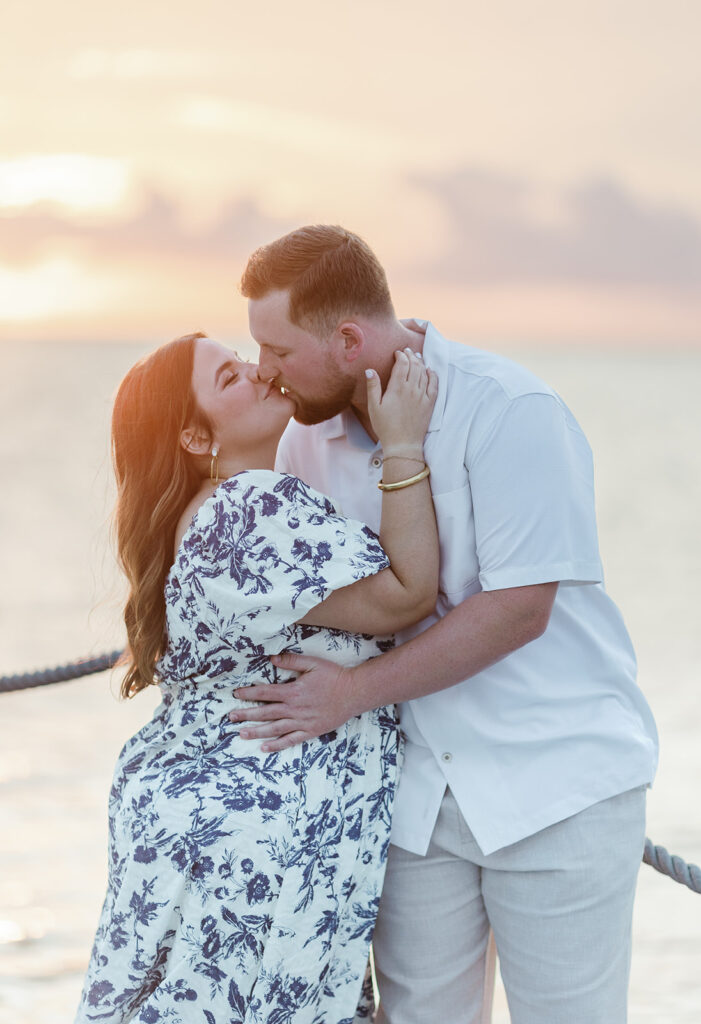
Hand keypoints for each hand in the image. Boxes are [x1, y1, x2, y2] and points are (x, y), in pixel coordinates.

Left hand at [228, 653, 359, 750]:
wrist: (354, 693)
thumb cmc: (334, 676)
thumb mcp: (313, 663)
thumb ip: (291, 661)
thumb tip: (272, 659)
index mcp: (293, 691)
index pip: (265, 692)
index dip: (249, 694)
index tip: (236, 695)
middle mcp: (295, 708)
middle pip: (266, 712)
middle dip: (247, 714)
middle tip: (231, 718)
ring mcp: (302, 722)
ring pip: (275, 728)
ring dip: (257, 731)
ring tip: (242, 734)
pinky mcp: (310, 731)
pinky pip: (291, 740)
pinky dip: (277, 745)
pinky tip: (264, 748)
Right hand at [366, 348, 437, 451]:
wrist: (403, 444)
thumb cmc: (386, 427)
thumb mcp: (374, 407)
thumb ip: (373, 387)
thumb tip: (369, 370)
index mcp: (397, 388)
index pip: (402, 364)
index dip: (400, 356)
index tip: (397, 353)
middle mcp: (412, 389)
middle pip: (414, 365)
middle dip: (411, 355)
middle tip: (407, 351)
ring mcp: (422, 396)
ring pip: (424, 373)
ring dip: (421, 362)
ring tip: (417, 356)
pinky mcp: (430, 404)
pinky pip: (434, 385)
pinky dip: (433, 375)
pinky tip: (430, 370)